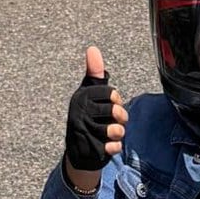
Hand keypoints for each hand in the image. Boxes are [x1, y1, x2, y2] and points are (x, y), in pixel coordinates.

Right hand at [64, 46, 127, 190]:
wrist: (79, 149)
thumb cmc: (88, 115)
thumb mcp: (90, 92)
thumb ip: (94, 72)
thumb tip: (92, 48)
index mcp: (81, 98)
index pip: (111, 94)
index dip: (117, 100)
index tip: (112, 103)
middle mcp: (79, 114)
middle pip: (115, 112)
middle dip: (120, 118)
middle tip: (115, 121)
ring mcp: (83, 132)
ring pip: (115, 130)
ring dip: (118, 133)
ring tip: (112, 133)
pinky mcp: (89, 149)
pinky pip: (113, 147)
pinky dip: (114, 147)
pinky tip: (108, 145)